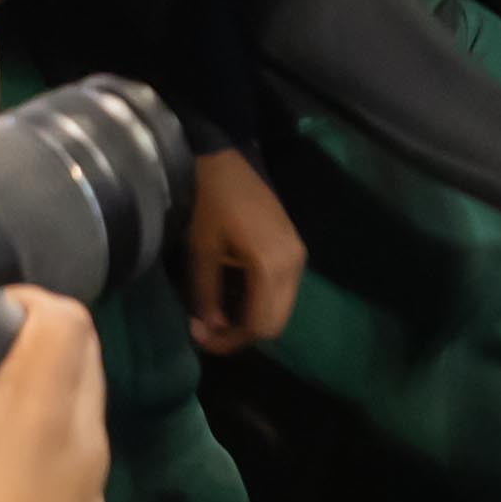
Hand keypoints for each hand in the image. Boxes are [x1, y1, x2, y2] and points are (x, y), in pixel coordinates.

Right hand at [0, 288, 108, 501]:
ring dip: (34, 387)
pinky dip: (40, 437)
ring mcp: (87, 490)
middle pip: (76, 353)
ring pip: (77, 405)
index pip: (64, 316)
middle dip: (25, 336)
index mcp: (38, 417)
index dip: (21, 297)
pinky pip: (70, 454)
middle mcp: (78, 442)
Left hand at [182, 144, 308, 354]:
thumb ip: (208, 296)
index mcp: (271, 266)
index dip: (230, 340)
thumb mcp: (202, 252)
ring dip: (253, 319)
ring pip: (282, 309)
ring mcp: (298, 256)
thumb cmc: (211, 203)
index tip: (202, 338)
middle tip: (210, 331)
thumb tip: (211, 330)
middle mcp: (293, 265)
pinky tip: (237, 295)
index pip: (259, 325)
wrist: (226, 160)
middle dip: (242, 334)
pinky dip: (262, 302)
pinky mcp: (295, 249)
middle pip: (276, 323)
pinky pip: (284, 291)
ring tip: (220, 315)